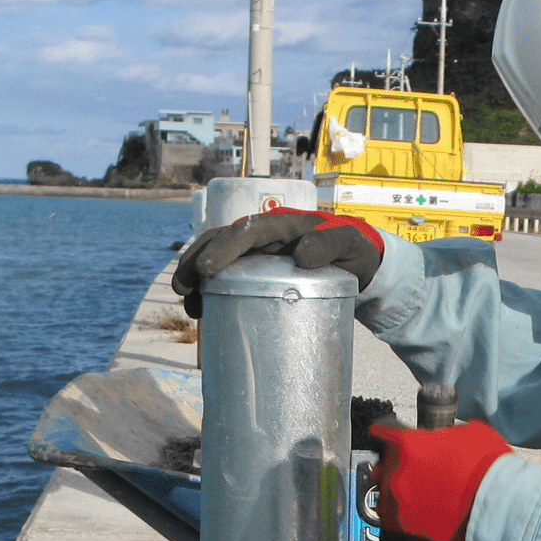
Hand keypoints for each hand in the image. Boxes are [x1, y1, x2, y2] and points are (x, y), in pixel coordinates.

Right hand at [171, 209, 383, 317]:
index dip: (223, 248)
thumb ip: (330, 245)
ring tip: (189, 305)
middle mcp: (262, 239)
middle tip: (183, 289)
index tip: (208, 269)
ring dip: (196, 278)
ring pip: (217, 260)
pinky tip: (204, 314)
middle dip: (196, 262)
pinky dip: (211, 293)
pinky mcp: (257, 276)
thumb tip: (302, 255)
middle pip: (219, 243)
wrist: (357, 264)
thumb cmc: (352, 251)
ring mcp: (257, 257)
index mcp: (279, 226)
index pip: (245, 232)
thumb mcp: (349, 245)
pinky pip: (228, 280)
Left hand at [368, 418, 512, 540]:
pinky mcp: (400, 535)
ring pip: (386, 500)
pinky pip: (392, 528)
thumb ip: (446, 436)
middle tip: (419, 478)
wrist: (502, 510)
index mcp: (407, 446)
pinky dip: (404, 526)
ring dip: (401, 500)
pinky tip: (423, 524)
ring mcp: (395, 507)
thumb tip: (443, 439)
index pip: (381, 435)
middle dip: (397, 471)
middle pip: (382, 470)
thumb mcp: (472, 435)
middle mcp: (395, 475)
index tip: (390, 441)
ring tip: (426, 505)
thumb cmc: (492, 471)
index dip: (387, 437)